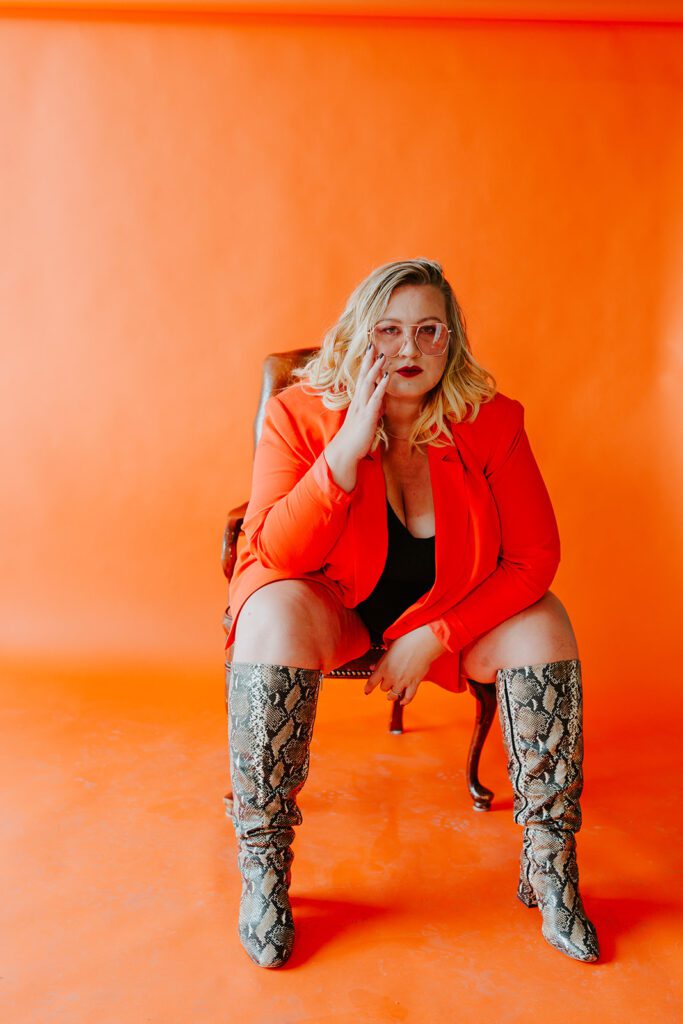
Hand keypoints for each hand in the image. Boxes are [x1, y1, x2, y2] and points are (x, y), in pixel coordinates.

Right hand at [324, 343, 390, 489]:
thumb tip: (381, 405)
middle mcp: (358, 401)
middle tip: (374, 344)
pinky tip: (387, 377)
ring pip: (368, 384)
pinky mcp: (367, 417)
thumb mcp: (366, 421)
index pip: (362, 378)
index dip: (367, 364)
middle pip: (364, 376)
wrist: (344, 453)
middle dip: (369, 360)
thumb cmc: (354, 439)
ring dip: (376, 369)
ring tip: (382, 355)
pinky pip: (375, 398)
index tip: (371, 350)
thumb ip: (373, 410)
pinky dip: (381, 387)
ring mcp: (362, 408)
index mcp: (358, 402)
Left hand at [363, 625, 447, 705]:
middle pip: (383, 688)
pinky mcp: (414, 683)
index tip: (367, 691)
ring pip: (393, 695)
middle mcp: (391, 676)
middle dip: (385, 685)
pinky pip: (408, 697)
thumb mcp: (388, 650)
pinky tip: (402, 702)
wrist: (421, 643)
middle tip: (388, 682)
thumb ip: (380, 661)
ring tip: (392, 696)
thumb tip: (372, 667)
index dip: (368, 688)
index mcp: (383, 668)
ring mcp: (402, 681)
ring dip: (392, 695)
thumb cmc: (405, 642)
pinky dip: (405, 701)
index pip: (371, 682)